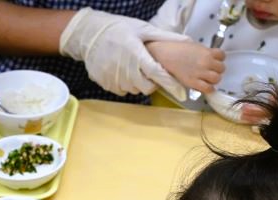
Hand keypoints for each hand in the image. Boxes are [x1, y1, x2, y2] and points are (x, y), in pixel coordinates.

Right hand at [59, 8, 189, 100]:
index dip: (170, 84)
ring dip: (138, 83)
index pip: (157, 74)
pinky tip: (122, 72)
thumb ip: (164, 37)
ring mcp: (113, 79)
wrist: (89, 35)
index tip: (181, 93)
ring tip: (134, 69)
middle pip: (147, 87)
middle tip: (149, 71)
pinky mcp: (105, 84)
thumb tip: (187, 41)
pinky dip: (125, 84)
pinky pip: (121, 91)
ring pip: (134, 90)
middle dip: (152, 82)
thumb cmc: (118, 29)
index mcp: (136, 55)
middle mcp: (124, 70)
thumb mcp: (142, 29)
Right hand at [146, 41, 224, 93]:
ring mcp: (200, 73)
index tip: (215, 61)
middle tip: (210, 71)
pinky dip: (209, 89)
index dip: (219, 59)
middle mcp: (206, 62)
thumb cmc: (178, 49)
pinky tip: (205, 87)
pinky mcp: (193, 82)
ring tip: (207, 79)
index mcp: (207, 52)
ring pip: (217, 79)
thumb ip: (205, 53)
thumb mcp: (195, 47)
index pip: (222, 56)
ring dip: (213, 79)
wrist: (166, 55)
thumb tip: (210, 59)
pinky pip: (208, 88)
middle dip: (217, 70)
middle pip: (221, 69)